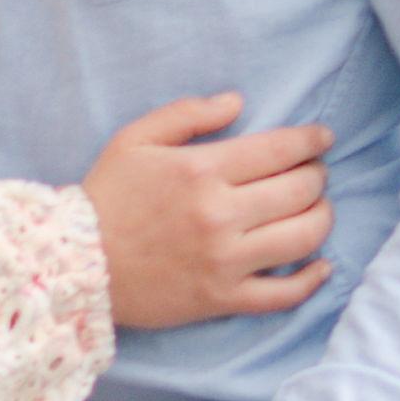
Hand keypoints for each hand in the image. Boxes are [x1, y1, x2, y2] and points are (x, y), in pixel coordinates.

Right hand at [80, 92, 333, 332]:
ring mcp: (226, 260)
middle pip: (300, 191)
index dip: (312, 141)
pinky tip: (321, 266)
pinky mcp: (223, 298)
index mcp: (202, 170)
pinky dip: (311, 281)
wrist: (76, 266)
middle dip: (317, 176)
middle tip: (314, 174)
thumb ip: (187, 114)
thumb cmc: (106, 198)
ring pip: (303, 238)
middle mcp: (221, 215)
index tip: (323, 139)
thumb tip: (237, 102)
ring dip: (322, 218)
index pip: (280, 150)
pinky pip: (283, 294)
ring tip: (317, 210)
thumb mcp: (135, 139)